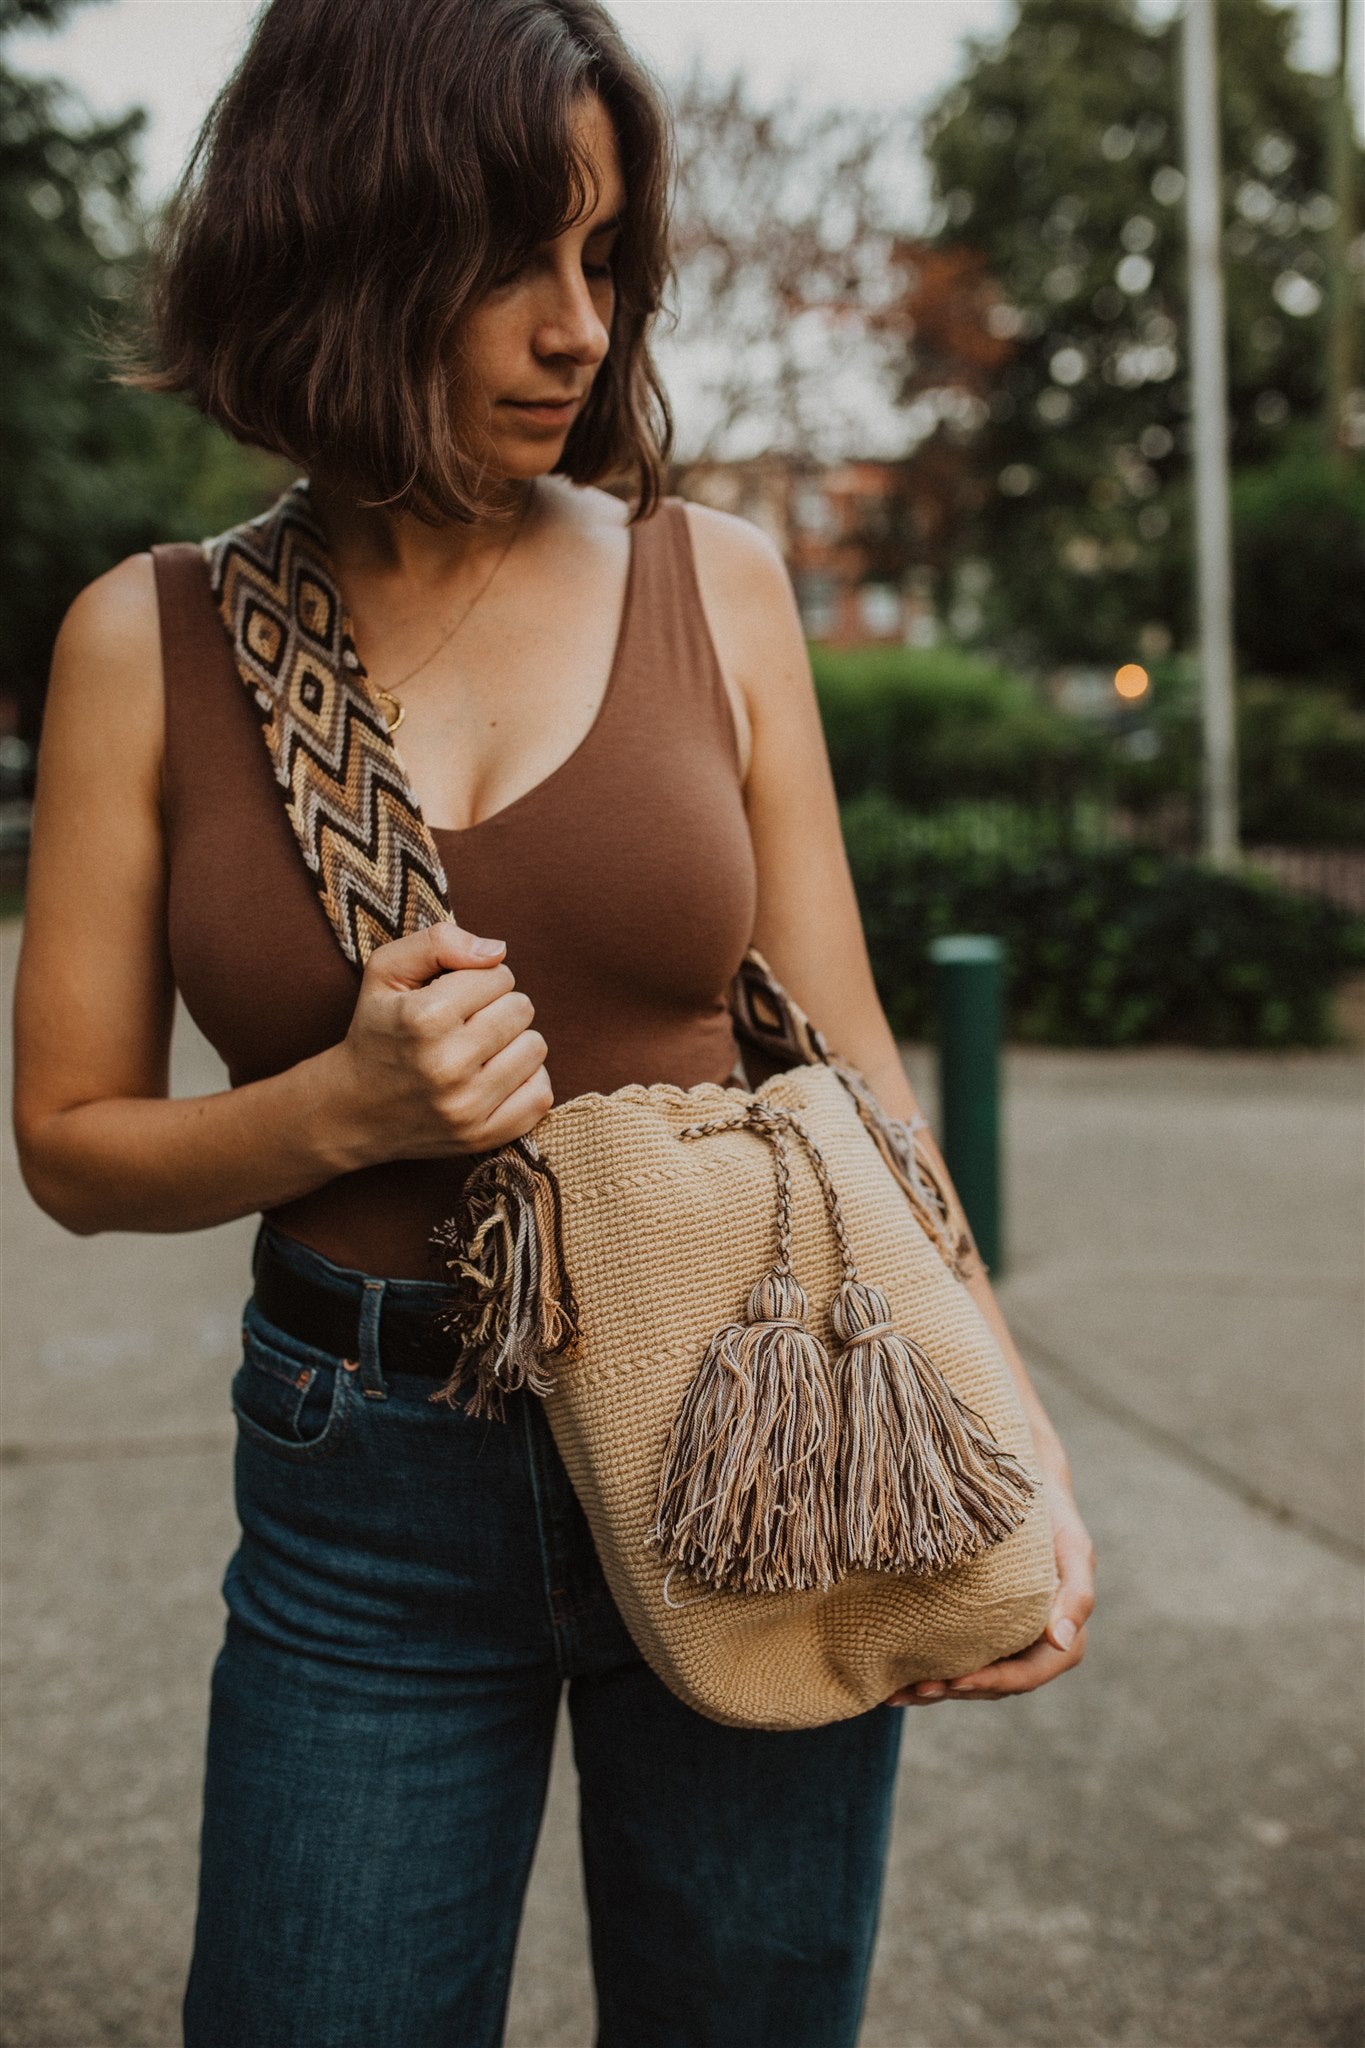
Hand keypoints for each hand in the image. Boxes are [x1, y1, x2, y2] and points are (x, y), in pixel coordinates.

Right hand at [321, 921, 553, 1167]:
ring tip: (480, 1048)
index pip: (499, 975)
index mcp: (424, 1018)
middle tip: (467, 1022)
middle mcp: (447, 1065)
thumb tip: (498, 951)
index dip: (480, 978)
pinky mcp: (482, 1136)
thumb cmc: (377, 1030)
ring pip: (536, 1048)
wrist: (352, 1109)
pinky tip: (496, 1075)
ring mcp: (466, 1106)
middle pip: (522, 1009)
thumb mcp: (386, 971)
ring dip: (514, 1042)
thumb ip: (438, 942)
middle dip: (498, 1007)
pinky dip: (525, 1080)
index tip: (456, 995)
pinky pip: (540, 1095)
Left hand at [885, 1466, 1094, 1705]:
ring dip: (935, 1689)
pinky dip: (927, 1670)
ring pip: (971, 1677)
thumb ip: (1075, 1595)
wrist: (1023, 1485)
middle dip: (955, 1690)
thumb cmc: (1052, 1516)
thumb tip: (1060, 1641)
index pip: (1029, 1673)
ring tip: (894, 1694)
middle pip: (994, 1684)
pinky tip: (894, 1678)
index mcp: (1061, 1634)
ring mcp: (1004, 1639)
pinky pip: (954, 1656)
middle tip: (914, 1690)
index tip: (956, 1680)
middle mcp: (1032, 1645)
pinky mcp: (977, 1627)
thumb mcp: (1072, 1548)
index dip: (994, 1682)